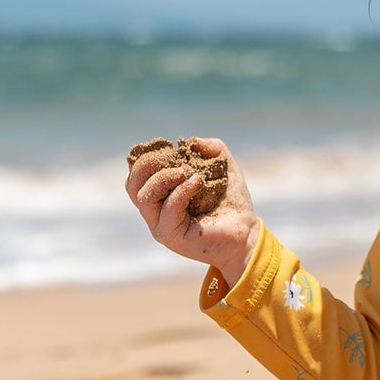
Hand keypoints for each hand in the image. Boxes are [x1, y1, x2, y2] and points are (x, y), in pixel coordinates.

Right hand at [125, 136, 258, 285]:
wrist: (247, 233)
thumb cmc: (231, 203)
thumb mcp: (224, 168)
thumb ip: (212, 148)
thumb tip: (192, 142)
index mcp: (160, 197)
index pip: (136, 176)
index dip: (147, 157)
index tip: (168, 147)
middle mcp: (155, 213)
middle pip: (132, 185)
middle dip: (148, 164)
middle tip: (171, 156)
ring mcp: (161, 226)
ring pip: (144, 197)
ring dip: (163, 177)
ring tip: (186, 171)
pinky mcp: (173, 237)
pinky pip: (169, 209)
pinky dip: (181, 191)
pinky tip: (197, 181)